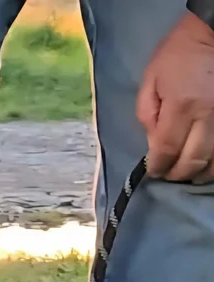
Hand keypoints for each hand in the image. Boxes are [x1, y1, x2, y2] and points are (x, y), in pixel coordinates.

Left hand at [137, 11, 213, 182]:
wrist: (213, 32)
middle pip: (192, 162)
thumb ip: (148, 117)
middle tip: (170, 172)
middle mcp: (208, 116)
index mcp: (182, 107)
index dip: (158, 167)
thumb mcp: (151, 82)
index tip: (153, 170)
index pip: (166, 151)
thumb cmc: (178, 55)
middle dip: (177, 174)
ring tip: (190, 169)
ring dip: (200, 172)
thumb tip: (153, 146)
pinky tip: (207, 161)